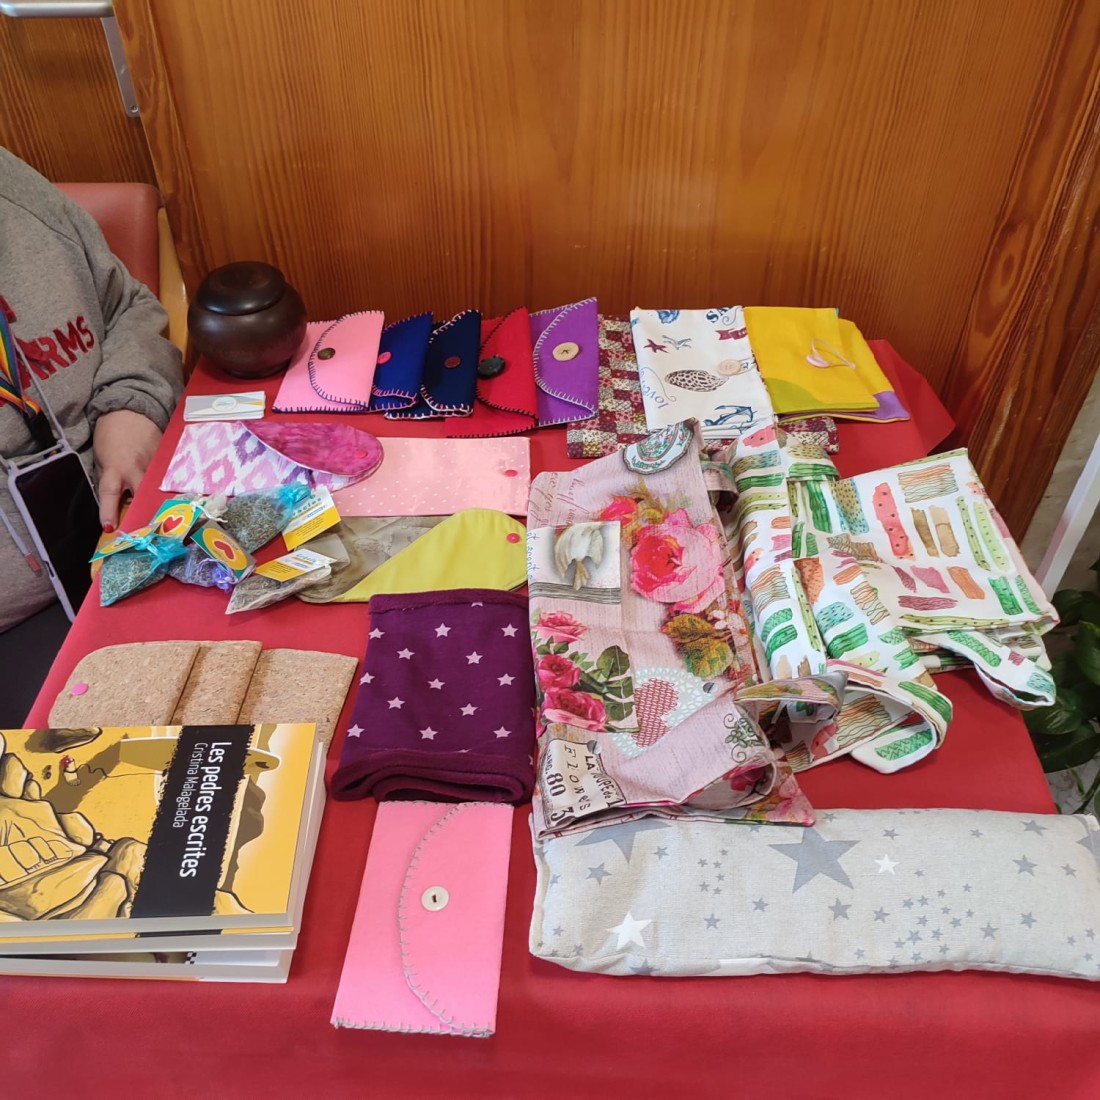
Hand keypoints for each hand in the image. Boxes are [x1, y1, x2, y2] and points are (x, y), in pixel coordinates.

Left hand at [92, 409, 162, 530]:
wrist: (128, 411)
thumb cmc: (111, 436)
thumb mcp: (103, 459)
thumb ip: (111, 480)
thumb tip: (117, 503)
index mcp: (115, 468)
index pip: (110, 494)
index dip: (109, 512)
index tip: (111, 528)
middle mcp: (136, 467)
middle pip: (143, 494)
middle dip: (145, 511)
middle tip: (149, 529)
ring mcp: (154, 463)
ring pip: (160, 487)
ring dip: (162, 501)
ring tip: (170, 518)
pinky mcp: (167, 457)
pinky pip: (169, 476)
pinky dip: (171, 486)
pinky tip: (180, 496)